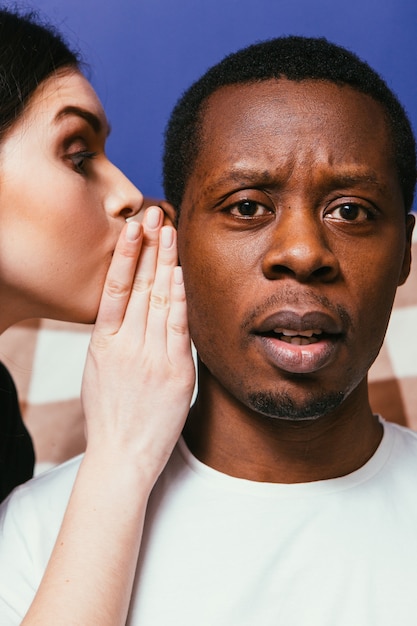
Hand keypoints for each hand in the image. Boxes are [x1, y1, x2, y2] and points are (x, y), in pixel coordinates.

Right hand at [81, 206, 194, 485]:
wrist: (123, 455)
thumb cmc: (110, 415)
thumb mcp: (99, 371)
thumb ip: (115, 339)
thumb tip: (131, 310)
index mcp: (102, 345)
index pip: (115, 288)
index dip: (125, 255)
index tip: (132, 229)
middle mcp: (125, 346)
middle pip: (139, 286)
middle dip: (148, 247)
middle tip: (154, 214)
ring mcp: (151, 357)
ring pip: (158, 300)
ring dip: (165, 263)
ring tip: (169, 232)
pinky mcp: (176, 371)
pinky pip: (178, 327)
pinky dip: (179, 298)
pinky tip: (179, 274)